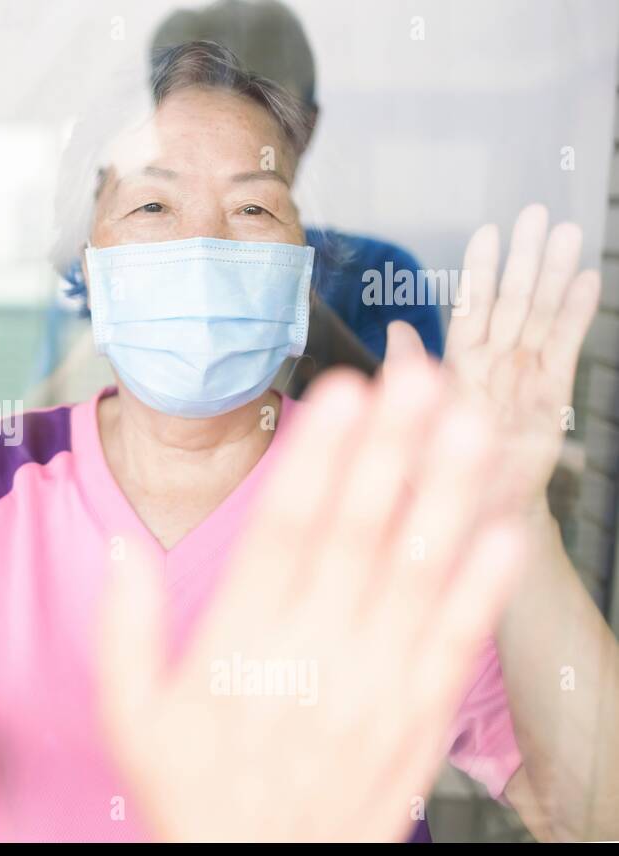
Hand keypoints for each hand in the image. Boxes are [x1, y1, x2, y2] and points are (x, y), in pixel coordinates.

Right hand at [97, 357, 526, 840]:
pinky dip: (482, 587)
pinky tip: (502, 530)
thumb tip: (121, 547)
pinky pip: (454, 644)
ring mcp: (372, 685)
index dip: (318, 457)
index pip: (285, 531)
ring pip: (417, 574)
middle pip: (360, 533)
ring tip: (470, 423)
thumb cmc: (194, 792)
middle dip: (392, 446)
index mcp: (240, 645)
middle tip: (421, 374)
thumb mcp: (129, 715)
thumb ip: (123, 628)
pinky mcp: (414, 719)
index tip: (343, 392)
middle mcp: (313, 654)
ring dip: (447, 494)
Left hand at [386, 204, 599, 511]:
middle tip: (536, 212)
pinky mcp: (551, 398)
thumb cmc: (431, 472)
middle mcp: (494, 366)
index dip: (481, 272)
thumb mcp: (407, 421)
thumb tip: (396, 326)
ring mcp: (525, 378)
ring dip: (555, 275)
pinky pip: (565, 349)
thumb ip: (407, 371)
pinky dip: (576, 316)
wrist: (472, 516)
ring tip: (567, 234)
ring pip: (540, 316)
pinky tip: (586, 282)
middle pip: (512, 301)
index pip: (471, 309)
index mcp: (457, 367)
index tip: (489, 232)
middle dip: (524, 258)